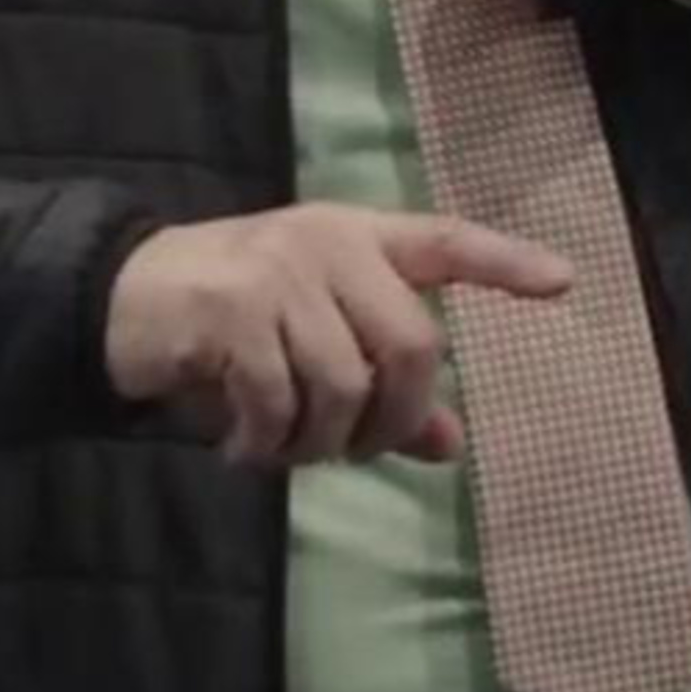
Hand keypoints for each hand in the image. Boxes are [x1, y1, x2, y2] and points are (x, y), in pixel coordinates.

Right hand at [104, 204, 573, 468]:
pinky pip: (279, 402)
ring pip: (344, 387)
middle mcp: (328, 243)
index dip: (505, 263)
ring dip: (317, 445)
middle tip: (350, 452)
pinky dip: (266, 445)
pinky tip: (243, 450)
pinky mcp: (233, 307)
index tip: (564, 282)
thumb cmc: (236, 321)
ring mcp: (280, 270)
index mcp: (358, 239)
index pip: (445, 241)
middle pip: (411, 347)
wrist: (127, 298)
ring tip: (282, 449)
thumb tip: (452, 444)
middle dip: (390, 422)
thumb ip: (383, 387)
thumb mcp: (315, 341)